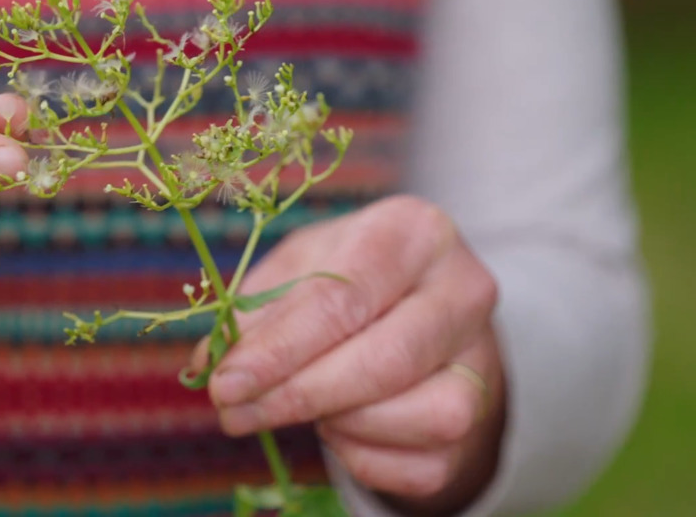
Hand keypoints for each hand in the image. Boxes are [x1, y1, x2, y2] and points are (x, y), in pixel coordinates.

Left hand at [203, 196, 505, 510]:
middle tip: (235, 413)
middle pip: (385, 360)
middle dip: (300, 395)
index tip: (225, 383)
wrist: (426, 311)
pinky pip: (423, 463)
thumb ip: (255, 311)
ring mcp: (482, 356)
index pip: (344, 299)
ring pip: (419, 416)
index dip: (280, 349)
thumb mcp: (301, 268)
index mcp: (415, 231)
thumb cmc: (351, 280)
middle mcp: (464, 288)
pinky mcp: (481, 416)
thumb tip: (213, 365)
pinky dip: (366, 457)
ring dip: (342, 425)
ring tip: (305, 405)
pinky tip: (341, 426)